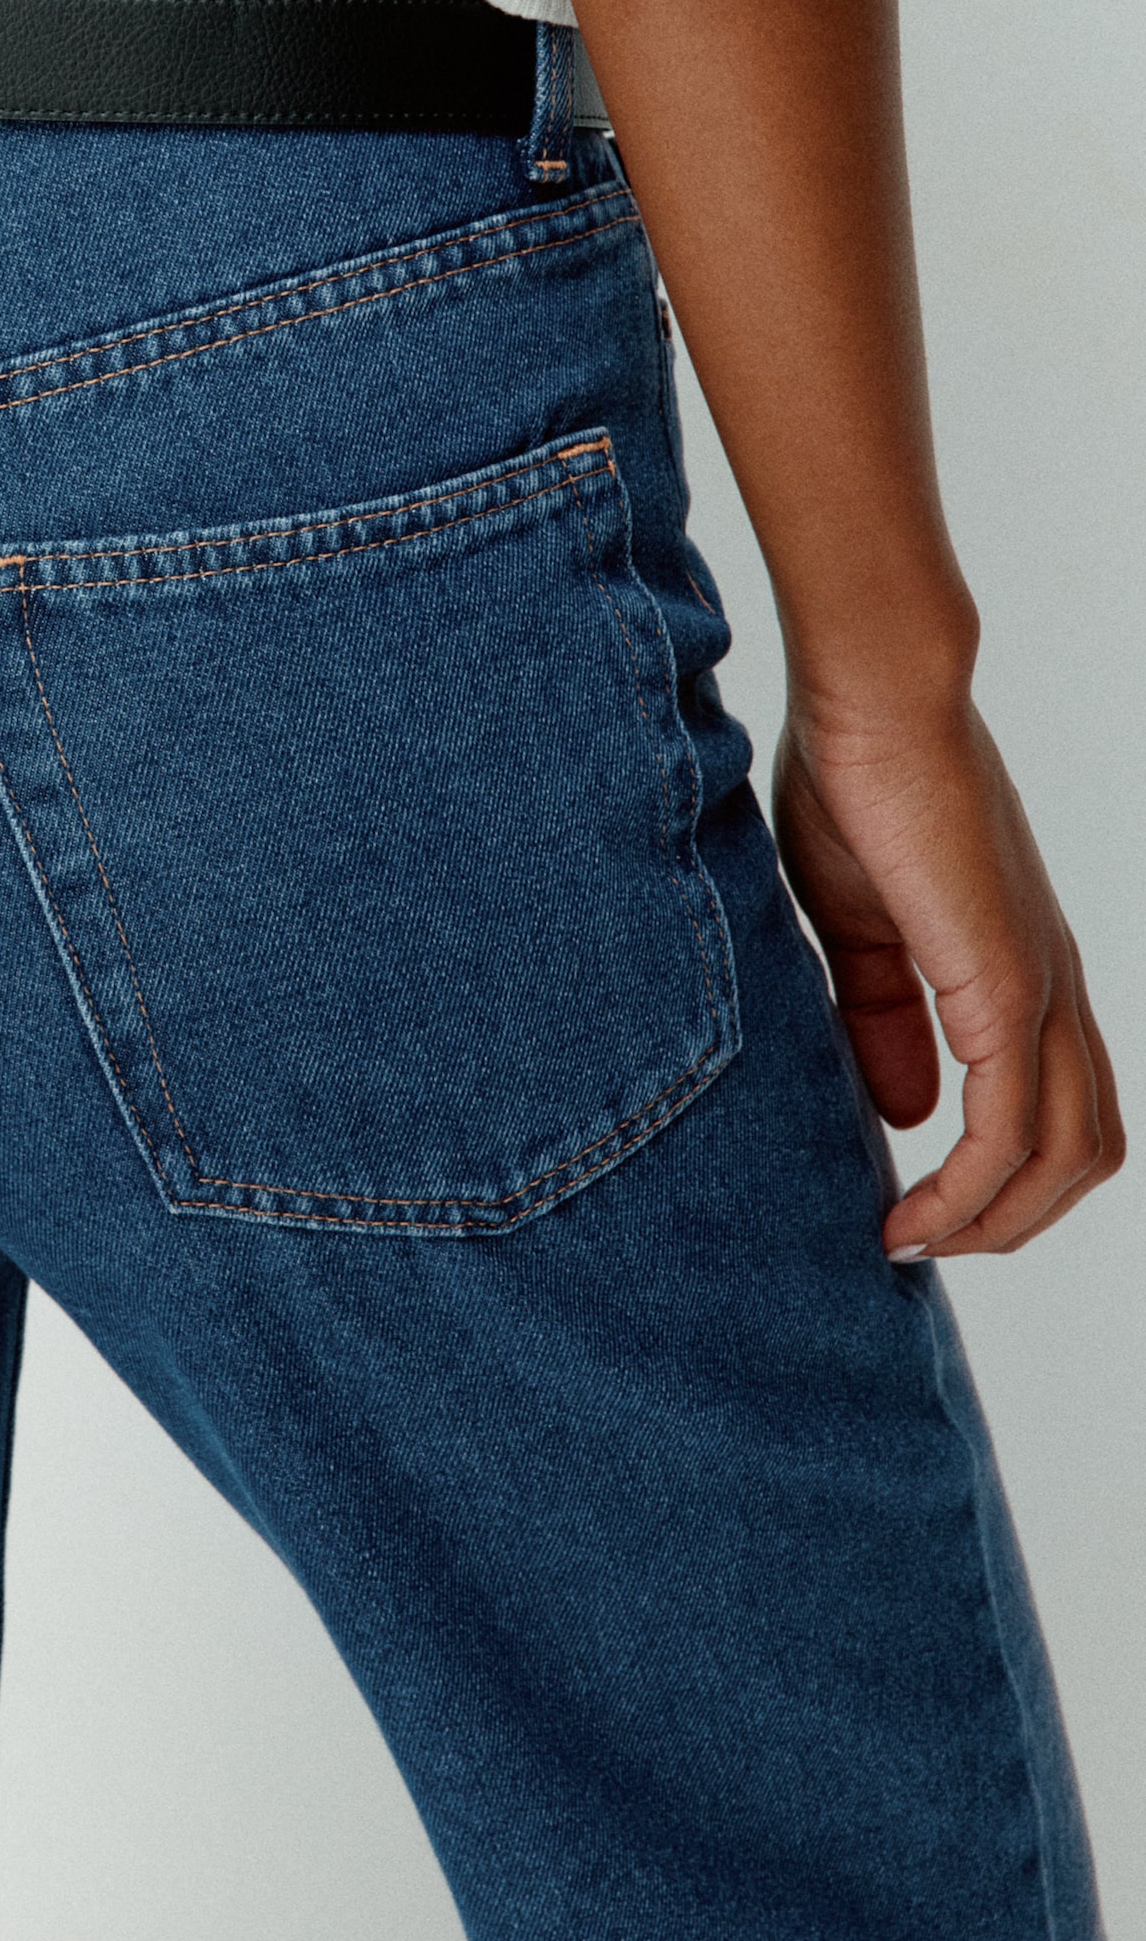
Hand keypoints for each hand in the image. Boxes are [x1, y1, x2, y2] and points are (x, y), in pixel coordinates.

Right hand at [773, 686, 1122, 1256]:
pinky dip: (967, 1192)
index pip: (1053, 1104)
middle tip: (923, 1242)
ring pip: (1068, 1156)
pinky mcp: (1003, 984)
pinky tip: (907, 1213)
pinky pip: (1007, 1129)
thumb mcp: (857, 920)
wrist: (872, 697)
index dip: (995, 1175)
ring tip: (915, 1242)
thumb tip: (902, 1112)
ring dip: (997, 1224)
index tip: (910, 1210)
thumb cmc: (855, 781)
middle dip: (1013, 1220)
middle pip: (1085, 1149)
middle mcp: (1052, 984)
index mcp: (1021, 964)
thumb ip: (882, 1013)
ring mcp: (1038, 985)